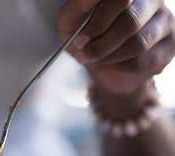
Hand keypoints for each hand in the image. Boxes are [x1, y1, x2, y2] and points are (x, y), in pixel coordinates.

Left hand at [58, 0, 174, 93]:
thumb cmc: (86, 36)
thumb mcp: (71, 20)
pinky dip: (120, 67)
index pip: (120, 0)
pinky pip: (143, 62)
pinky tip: (114, 64)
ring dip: (110, 56)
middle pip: (130, 22)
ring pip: (138, 44)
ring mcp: (165, 24)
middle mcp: (153, 2)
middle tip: (86, 54)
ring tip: (99, 58)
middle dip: (101, 45)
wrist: (98, 63)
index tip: (80, 40)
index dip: (98, 23)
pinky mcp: (169, 48)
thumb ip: (79, 6)